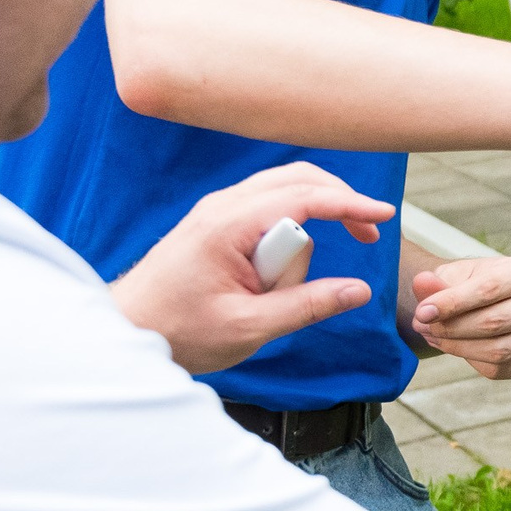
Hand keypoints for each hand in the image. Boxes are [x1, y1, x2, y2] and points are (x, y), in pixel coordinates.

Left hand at [110, 163, 391, 374]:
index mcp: (227, 226)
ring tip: (297, 280)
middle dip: (339, 201)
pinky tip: (286, 263)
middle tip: (370, 234)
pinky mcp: (217, 221)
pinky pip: (268, 206)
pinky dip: (291, 224)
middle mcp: (222, 206)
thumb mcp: (249, 328)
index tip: (385, 216)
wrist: (125, 329)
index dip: (350, 204)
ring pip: (284, 189)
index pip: (303, 197)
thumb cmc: (178, 331)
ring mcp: (218, 210)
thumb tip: (360, 290)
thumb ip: (307, 306)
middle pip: (298, 178)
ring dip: (311, 218)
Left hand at [409, 255, 510, 378]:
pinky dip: (471, 360)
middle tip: (423, 326)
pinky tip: (455, 346)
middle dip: (452, 328)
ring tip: (434, 336)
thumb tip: (422, 283)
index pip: (489, 289)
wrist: (488, 303)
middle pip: (494, 322)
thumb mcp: (453, 276)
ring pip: (498, 351)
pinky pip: (499, 369)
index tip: (422, 312)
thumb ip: (437, 282)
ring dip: (457, 347)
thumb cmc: (471, 285)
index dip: (452, 303)